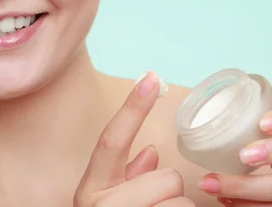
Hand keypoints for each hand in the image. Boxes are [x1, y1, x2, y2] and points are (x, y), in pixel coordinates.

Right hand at [74, 72, 192, 206]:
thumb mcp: (110, 205)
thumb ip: (129, 177)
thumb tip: (150, 152)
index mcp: (91, 189)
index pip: (112, 140)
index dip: (132, 108)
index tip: (150, 79)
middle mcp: (104, 206)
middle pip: (166, 176)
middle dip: (168, 190)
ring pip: (181, 199)